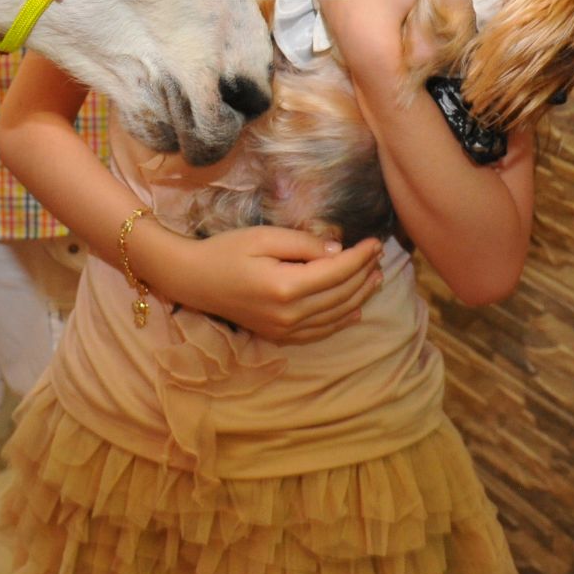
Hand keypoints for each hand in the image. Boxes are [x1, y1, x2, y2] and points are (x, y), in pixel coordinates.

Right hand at [154, 226, 382, 343]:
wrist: (195, 280)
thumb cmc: (226, 251)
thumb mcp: (264, 237)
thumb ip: (303, 244)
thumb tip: (337, 251)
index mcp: (285, 286)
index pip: (336, 272)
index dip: (360, 257)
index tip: (375, 242)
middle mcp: (289, 313)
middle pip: (340, 294)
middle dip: (363, 274)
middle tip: (378, 256)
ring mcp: (284, 329)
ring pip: (334, 315)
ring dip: (359, 296)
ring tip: (375, 278)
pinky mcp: (279, 335)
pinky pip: (319, 332)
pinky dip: (340, 321)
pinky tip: (355, 310)